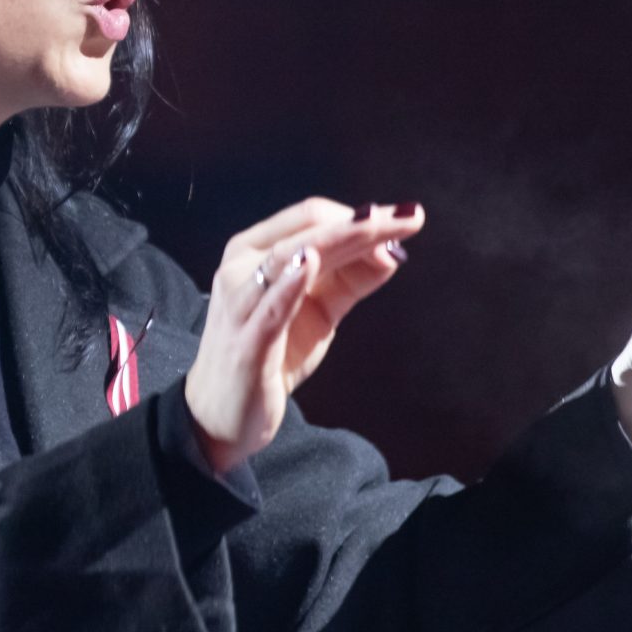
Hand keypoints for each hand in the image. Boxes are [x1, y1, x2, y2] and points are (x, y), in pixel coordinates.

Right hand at [183, 198, 425, 474]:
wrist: (221, 415)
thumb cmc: (272, 355)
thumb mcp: (319, 310)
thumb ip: (351, 279)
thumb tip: (392, 252)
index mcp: (256, 251)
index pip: (311, 216)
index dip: (359, 216)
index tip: (403, 222)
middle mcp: (241, 266)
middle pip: (309, 229)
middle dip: (364, 224)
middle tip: (410, 217)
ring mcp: (240, 303)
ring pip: (294, 256)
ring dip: (341, 240)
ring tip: (379, 229)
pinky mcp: (246, 342)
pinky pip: (270, 307)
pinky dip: (291, 282)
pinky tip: (312, 263)